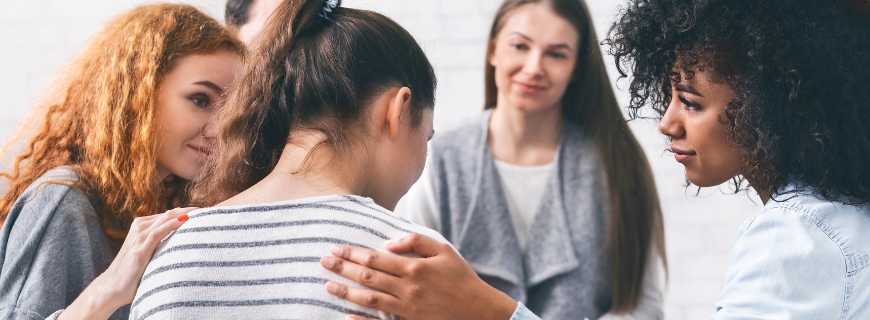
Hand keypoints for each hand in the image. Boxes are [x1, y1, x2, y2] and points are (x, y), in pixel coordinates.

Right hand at [58, 207, 195, 319]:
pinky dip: (174, 224)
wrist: (111, 288)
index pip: (169, 215)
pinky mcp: (140, 248)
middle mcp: (139, 227)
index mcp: (141, 226)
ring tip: (203, 212)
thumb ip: (160, 245)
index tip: (205, 212)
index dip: (187, 212)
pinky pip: (159, 231)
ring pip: (166, 218)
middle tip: (209, 210)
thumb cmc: (131, 273)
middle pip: (170, 213)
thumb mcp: (148, 253)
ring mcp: (139, 236)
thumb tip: (182, 243)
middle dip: (190, 210)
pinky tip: (186, 220)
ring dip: (186, 213)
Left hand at [320, 233, 517, 319]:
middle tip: (323, 262)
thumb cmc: (462, 278)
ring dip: (346, 292)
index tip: (335, 248)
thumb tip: (388, 243)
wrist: (480, 311)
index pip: (375, 258)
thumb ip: (416, 241)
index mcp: (414, 268)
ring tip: (328, 286)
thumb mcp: (444, 251)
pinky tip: (346, 318)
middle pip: (368, 277)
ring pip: (370, 300)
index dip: (352, 253)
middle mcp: (408, 288)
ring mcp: (408, 309)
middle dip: (343, 269)